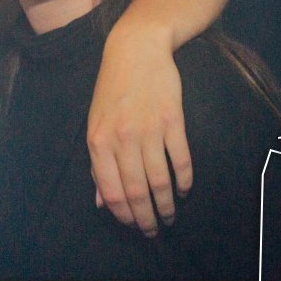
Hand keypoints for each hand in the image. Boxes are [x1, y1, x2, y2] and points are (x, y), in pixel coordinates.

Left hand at [88, 25, 189, 234]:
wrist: (136, 50)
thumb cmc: (112, 88)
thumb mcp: (96, 124)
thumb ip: (98, 163)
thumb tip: (101, 201)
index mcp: (98, 141)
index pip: (110, 191)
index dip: (123, 215)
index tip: (132, 225)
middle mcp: (122, 139)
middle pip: (136, 192)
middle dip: (145, 218)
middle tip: (153, 230)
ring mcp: (149, 130)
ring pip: (160, 181)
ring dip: (166, 205)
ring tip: (169, 215)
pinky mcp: (173, 121)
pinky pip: (180, 160)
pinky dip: (184, 181)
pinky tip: (183, 190)